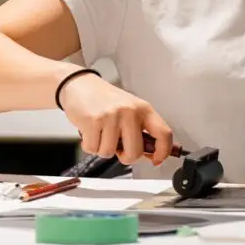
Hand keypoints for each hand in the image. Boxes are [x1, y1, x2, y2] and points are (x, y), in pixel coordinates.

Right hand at [57, 73, 173, 166]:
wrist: (80, 84)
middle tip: (118, 147)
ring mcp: (112, 116)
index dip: (163, 152)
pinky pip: (93, 149)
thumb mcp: (130, 110)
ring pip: (110, 153)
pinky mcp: (93, 121)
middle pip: (135, 152)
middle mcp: (130, 111)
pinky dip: (89, 145)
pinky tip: (90, 132)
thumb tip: (151, 154)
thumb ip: (141, 130)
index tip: (156, 160)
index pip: (164, 133)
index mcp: (144, 109)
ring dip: (103, 149)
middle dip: (125, 157)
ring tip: (101, 133)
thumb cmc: (105, 100)